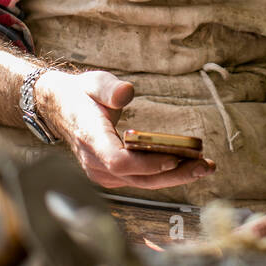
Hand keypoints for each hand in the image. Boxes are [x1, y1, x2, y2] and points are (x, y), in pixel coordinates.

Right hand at [35, 68, 215, 191]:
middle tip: (204, 166)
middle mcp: (95, 162)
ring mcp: (101, 173)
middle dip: (174, 174)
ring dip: (174, 177)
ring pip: (141, 183)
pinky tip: (186, 166)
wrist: (61, 109)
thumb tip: (126, 92)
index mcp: (90, 137)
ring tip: (203, 167)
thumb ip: (109, 88)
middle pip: (138, 178)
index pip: (118, 160)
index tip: (174, 158)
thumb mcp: (93, 82)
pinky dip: (163, 175)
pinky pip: (139, 180)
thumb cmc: (82, 95)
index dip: (147, 164)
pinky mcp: (110, 176)